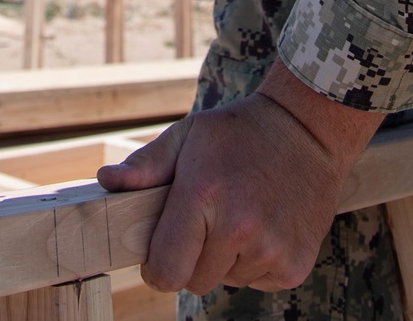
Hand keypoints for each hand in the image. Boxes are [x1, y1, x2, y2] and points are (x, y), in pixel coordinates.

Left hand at [96, 61, 383, 293]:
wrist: (307, 130)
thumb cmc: (239, 132)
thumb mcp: (189, 135)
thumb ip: (145, 165)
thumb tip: (104, 181)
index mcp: (204, 194)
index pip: (166, 270)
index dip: (157, 266)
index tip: (160, 252)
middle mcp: (240, 227)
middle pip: (194, 282)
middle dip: (192, 259)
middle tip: (207, 221)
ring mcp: (272, 249)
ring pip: (228, 281)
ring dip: (227, 258)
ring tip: (241, 214)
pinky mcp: (296, 265)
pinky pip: (259, 282)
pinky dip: (256, 263)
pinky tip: (264, 225)